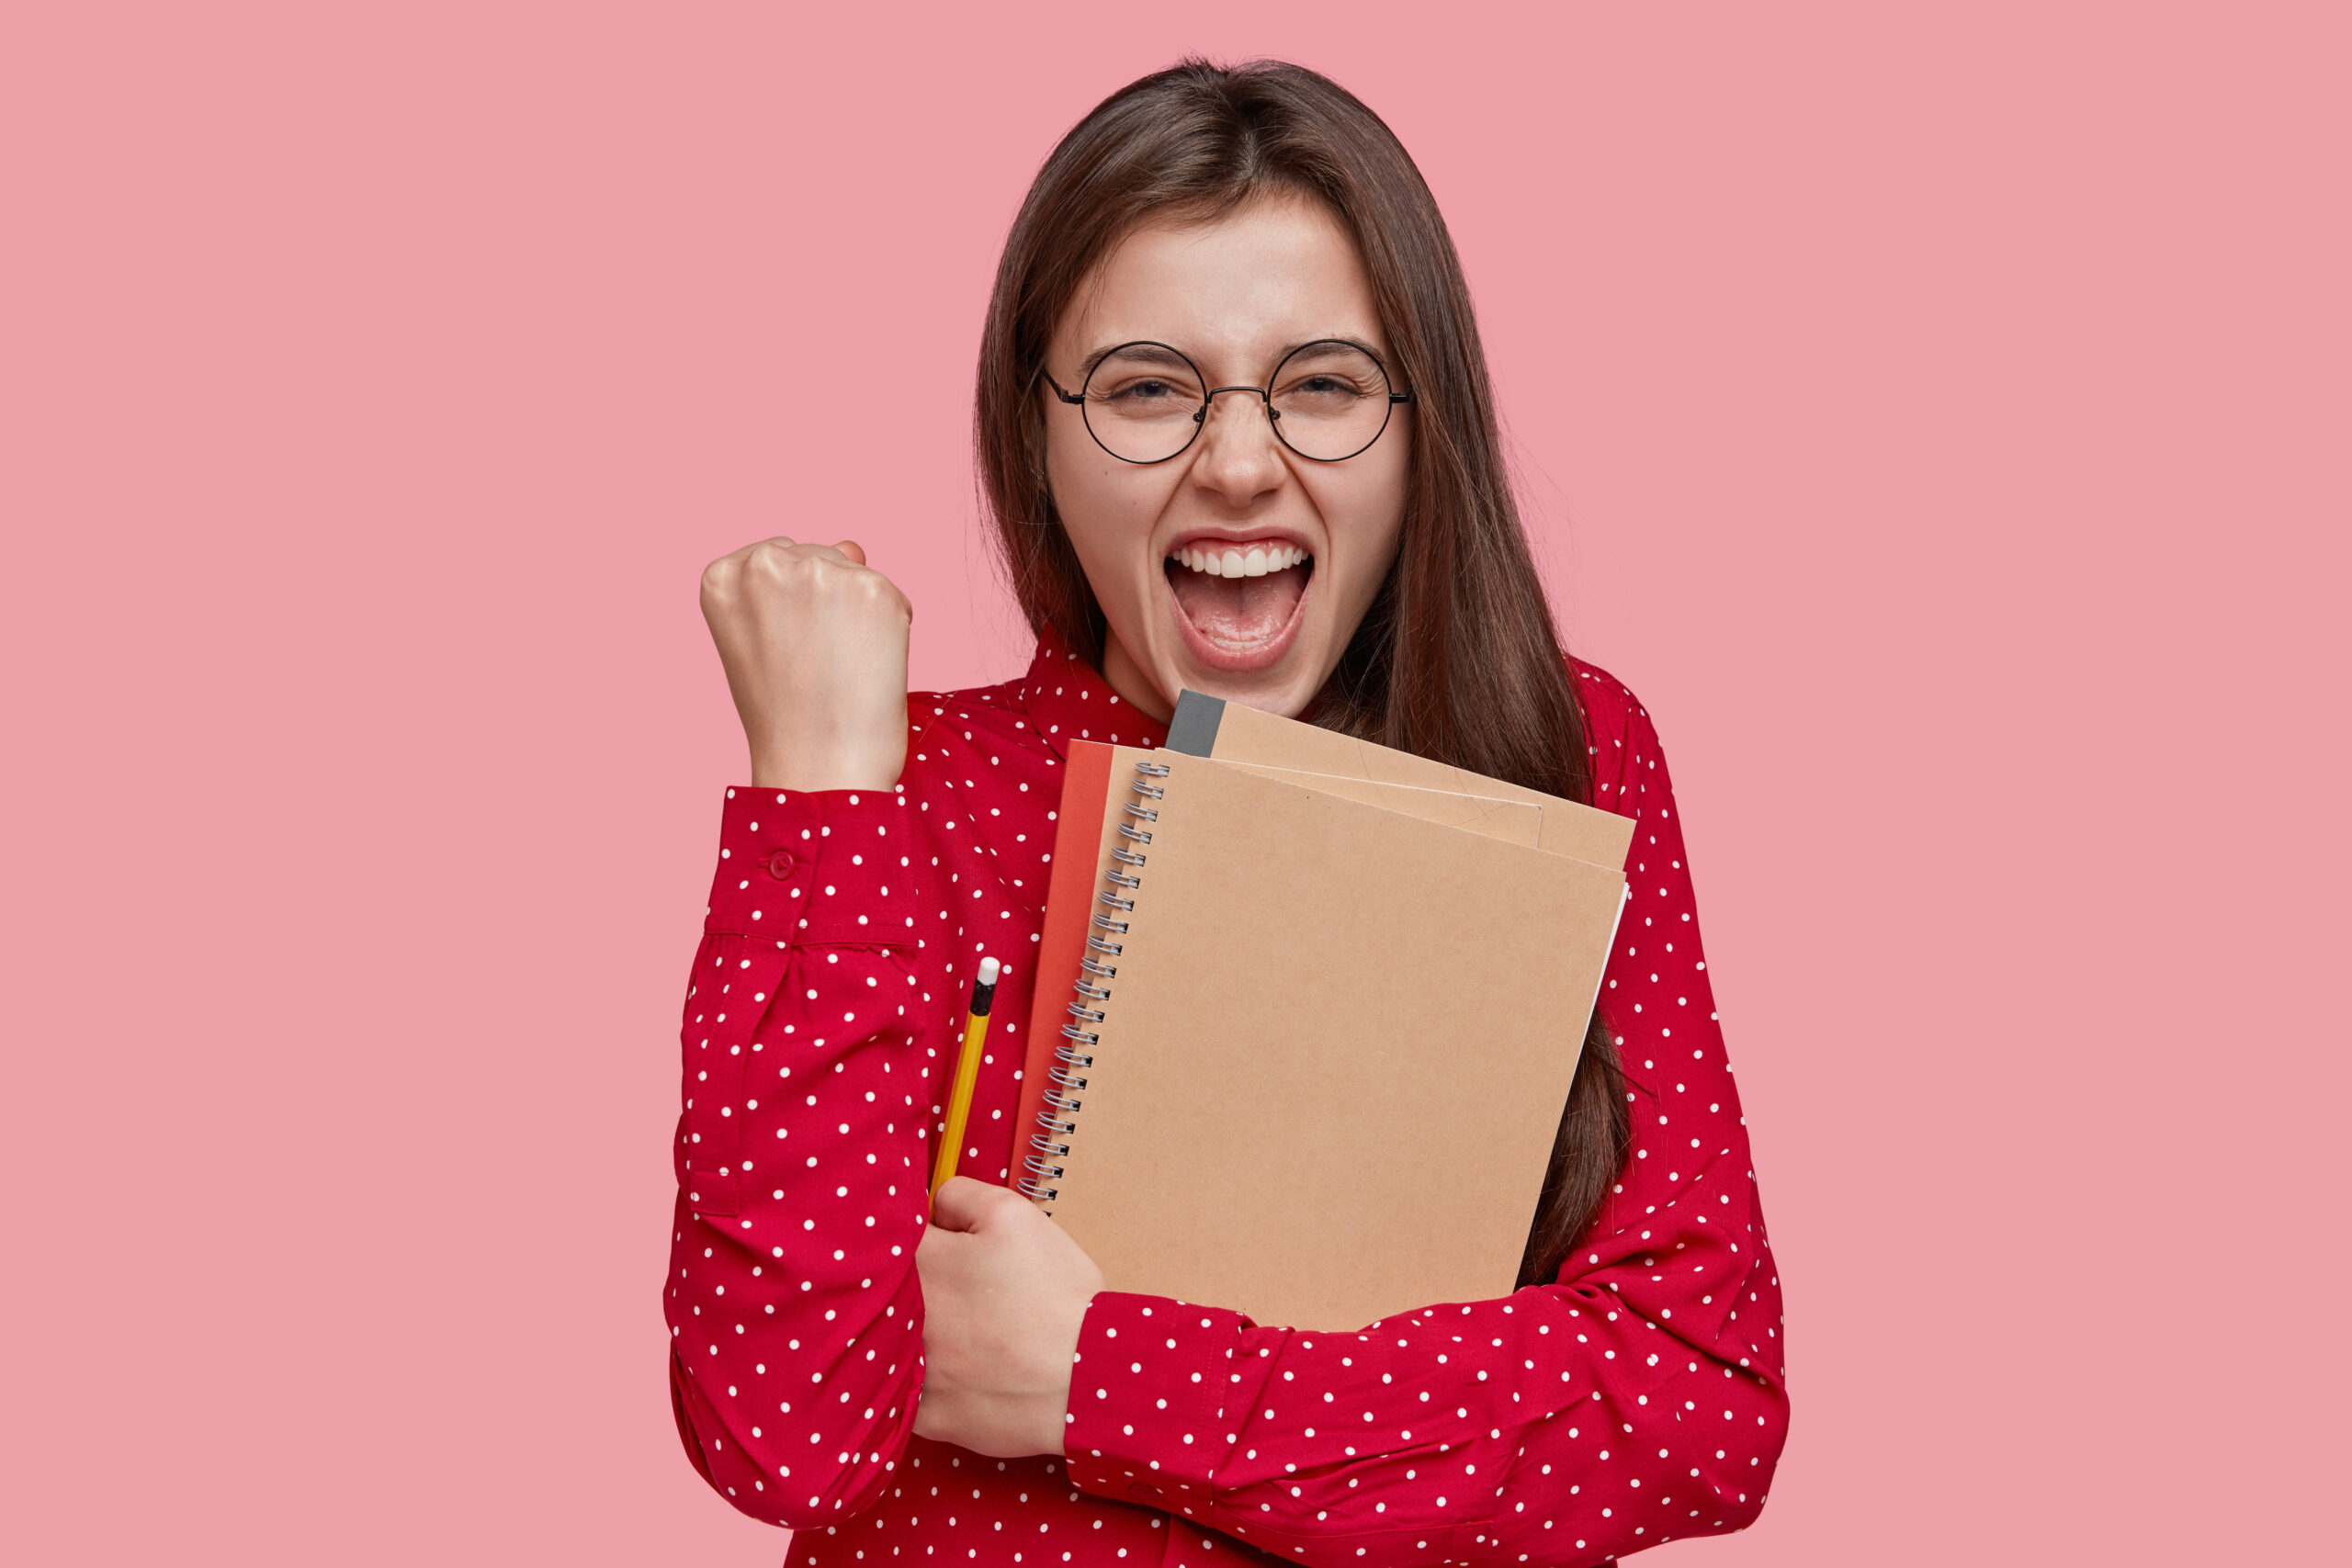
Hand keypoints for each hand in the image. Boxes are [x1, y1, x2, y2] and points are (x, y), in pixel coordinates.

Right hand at [699, 536, 911, 790]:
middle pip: (820, 559)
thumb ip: (795, 586)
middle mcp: (765, 563)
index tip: (784, 652)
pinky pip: (893, 597)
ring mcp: (820, 571)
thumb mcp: (767, 640)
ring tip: (839, 671)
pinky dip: (892, 632)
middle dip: (828, 608)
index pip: (778, 561)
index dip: (792, 612)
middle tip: (816, 669)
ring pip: (857, 577)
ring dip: (860, 618)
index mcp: (723, 576)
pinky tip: (867, 669)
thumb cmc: (789, 716)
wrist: (819, 767)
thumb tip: (852, 547)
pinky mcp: (872, 588)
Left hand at [913, 1177, 1103, 1457]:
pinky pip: (911, 1395)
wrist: (1086, 1376)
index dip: (918, 1236)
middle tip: (961, 1290)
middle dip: (917, 1284)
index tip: (942, 1243)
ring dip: (916, 1334)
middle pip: (886, 1293)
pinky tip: (963, 1373)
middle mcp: (901, 1320)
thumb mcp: (1012, 1216)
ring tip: (966, 1332)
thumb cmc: (1053, 1294)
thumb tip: (932, 1205)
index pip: (888, 1235)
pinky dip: (931, 1381)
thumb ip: (959, 1196)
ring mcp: (910, 1372)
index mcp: (918, 1264)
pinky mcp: (927, 1415)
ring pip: (894, 1345)